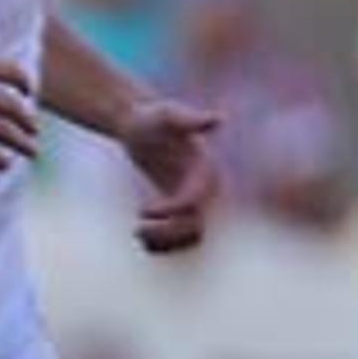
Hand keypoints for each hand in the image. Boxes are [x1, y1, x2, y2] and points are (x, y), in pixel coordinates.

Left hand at [123, 99, 223, 252]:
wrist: (141, 125)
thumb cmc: (152, 117)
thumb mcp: (167, 115)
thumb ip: (189, 119)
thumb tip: (220, 119)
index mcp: (206, 172)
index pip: (193, 202)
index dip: (170, 211)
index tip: (142, 211)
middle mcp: (205, 189)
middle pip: (195, 226)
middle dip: (168, 233)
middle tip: (138, 230)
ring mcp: (194, 198)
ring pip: (190, 235)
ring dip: (167, 243)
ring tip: (138, 235)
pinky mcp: (180, 205)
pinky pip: (179, 234)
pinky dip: (163, 242)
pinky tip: (140, 237)